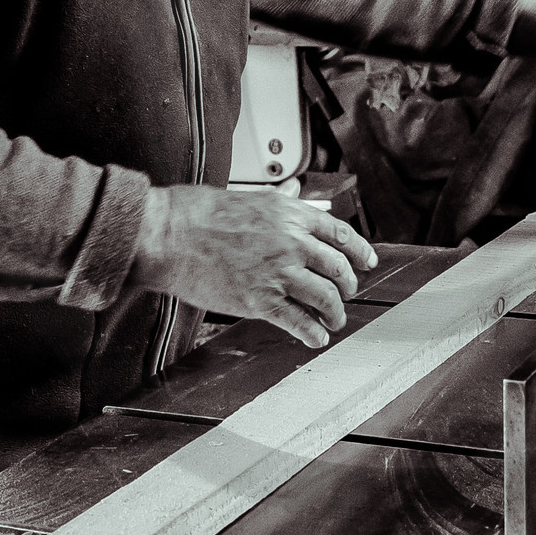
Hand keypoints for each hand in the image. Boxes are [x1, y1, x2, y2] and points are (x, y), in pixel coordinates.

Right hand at [136, 185, 377, 347]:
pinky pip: (300, 322)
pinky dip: (313, 333)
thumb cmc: (199, 213)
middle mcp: (292, 242)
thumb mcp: (252, 197)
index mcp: (291, 215)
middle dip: (348, 286)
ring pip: (326, 298)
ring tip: (334, 320)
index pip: (341, 235)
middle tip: (347, 294)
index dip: (360, 252)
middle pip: (339, 269)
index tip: (366, 263)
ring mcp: (279, 273)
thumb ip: (280, 202)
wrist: (169, 235)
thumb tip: (297, 196)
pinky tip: (316, 338)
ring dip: (335, 313)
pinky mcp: (261, 301)